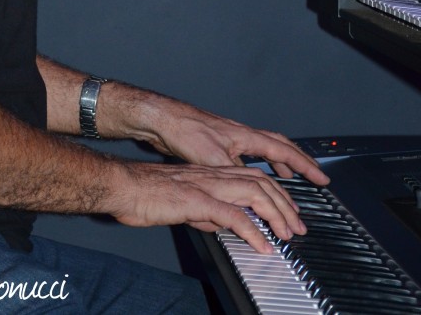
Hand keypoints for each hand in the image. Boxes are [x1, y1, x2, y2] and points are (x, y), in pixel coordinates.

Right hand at [110, 160, 305, 255]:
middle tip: (298, 227)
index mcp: (211, 174)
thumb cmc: (145, 193)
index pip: (253, 177)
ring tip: (287, 235)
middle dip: (285, 204)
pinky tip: (261, 244)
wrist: (122, 185)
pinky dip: (252, 230)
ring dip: (275, 215)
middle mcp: (213, 175)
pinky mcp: (196, 200)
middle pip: (260, 182)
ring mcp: (206, 185)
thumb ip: (206, 213)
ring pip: (253, 193)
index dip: (276, 194)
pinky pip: (231, 215)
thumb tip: (223, 226)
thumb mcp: (183, 204)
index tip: (289, 213)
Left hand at [138, 97, 328, 186]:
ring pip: (264, 148)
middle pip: (280, 145)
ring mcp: (231, 138)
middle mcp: (242, 134)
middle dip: (299, 161)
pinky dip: (258, 163)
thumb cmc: (186, 132)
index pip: (284, 150)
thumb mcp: (214, 159)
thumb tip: (251, 194)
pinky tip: (252, 173)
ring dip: (279, 162)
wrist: (164, 120)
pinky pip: (249, 153)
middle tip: (314, 175)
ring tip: (287, 177)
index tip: (322, 177)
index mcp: (246, 136)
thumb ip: (235, 176)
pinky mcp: (219, 143)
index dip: (305, 165)